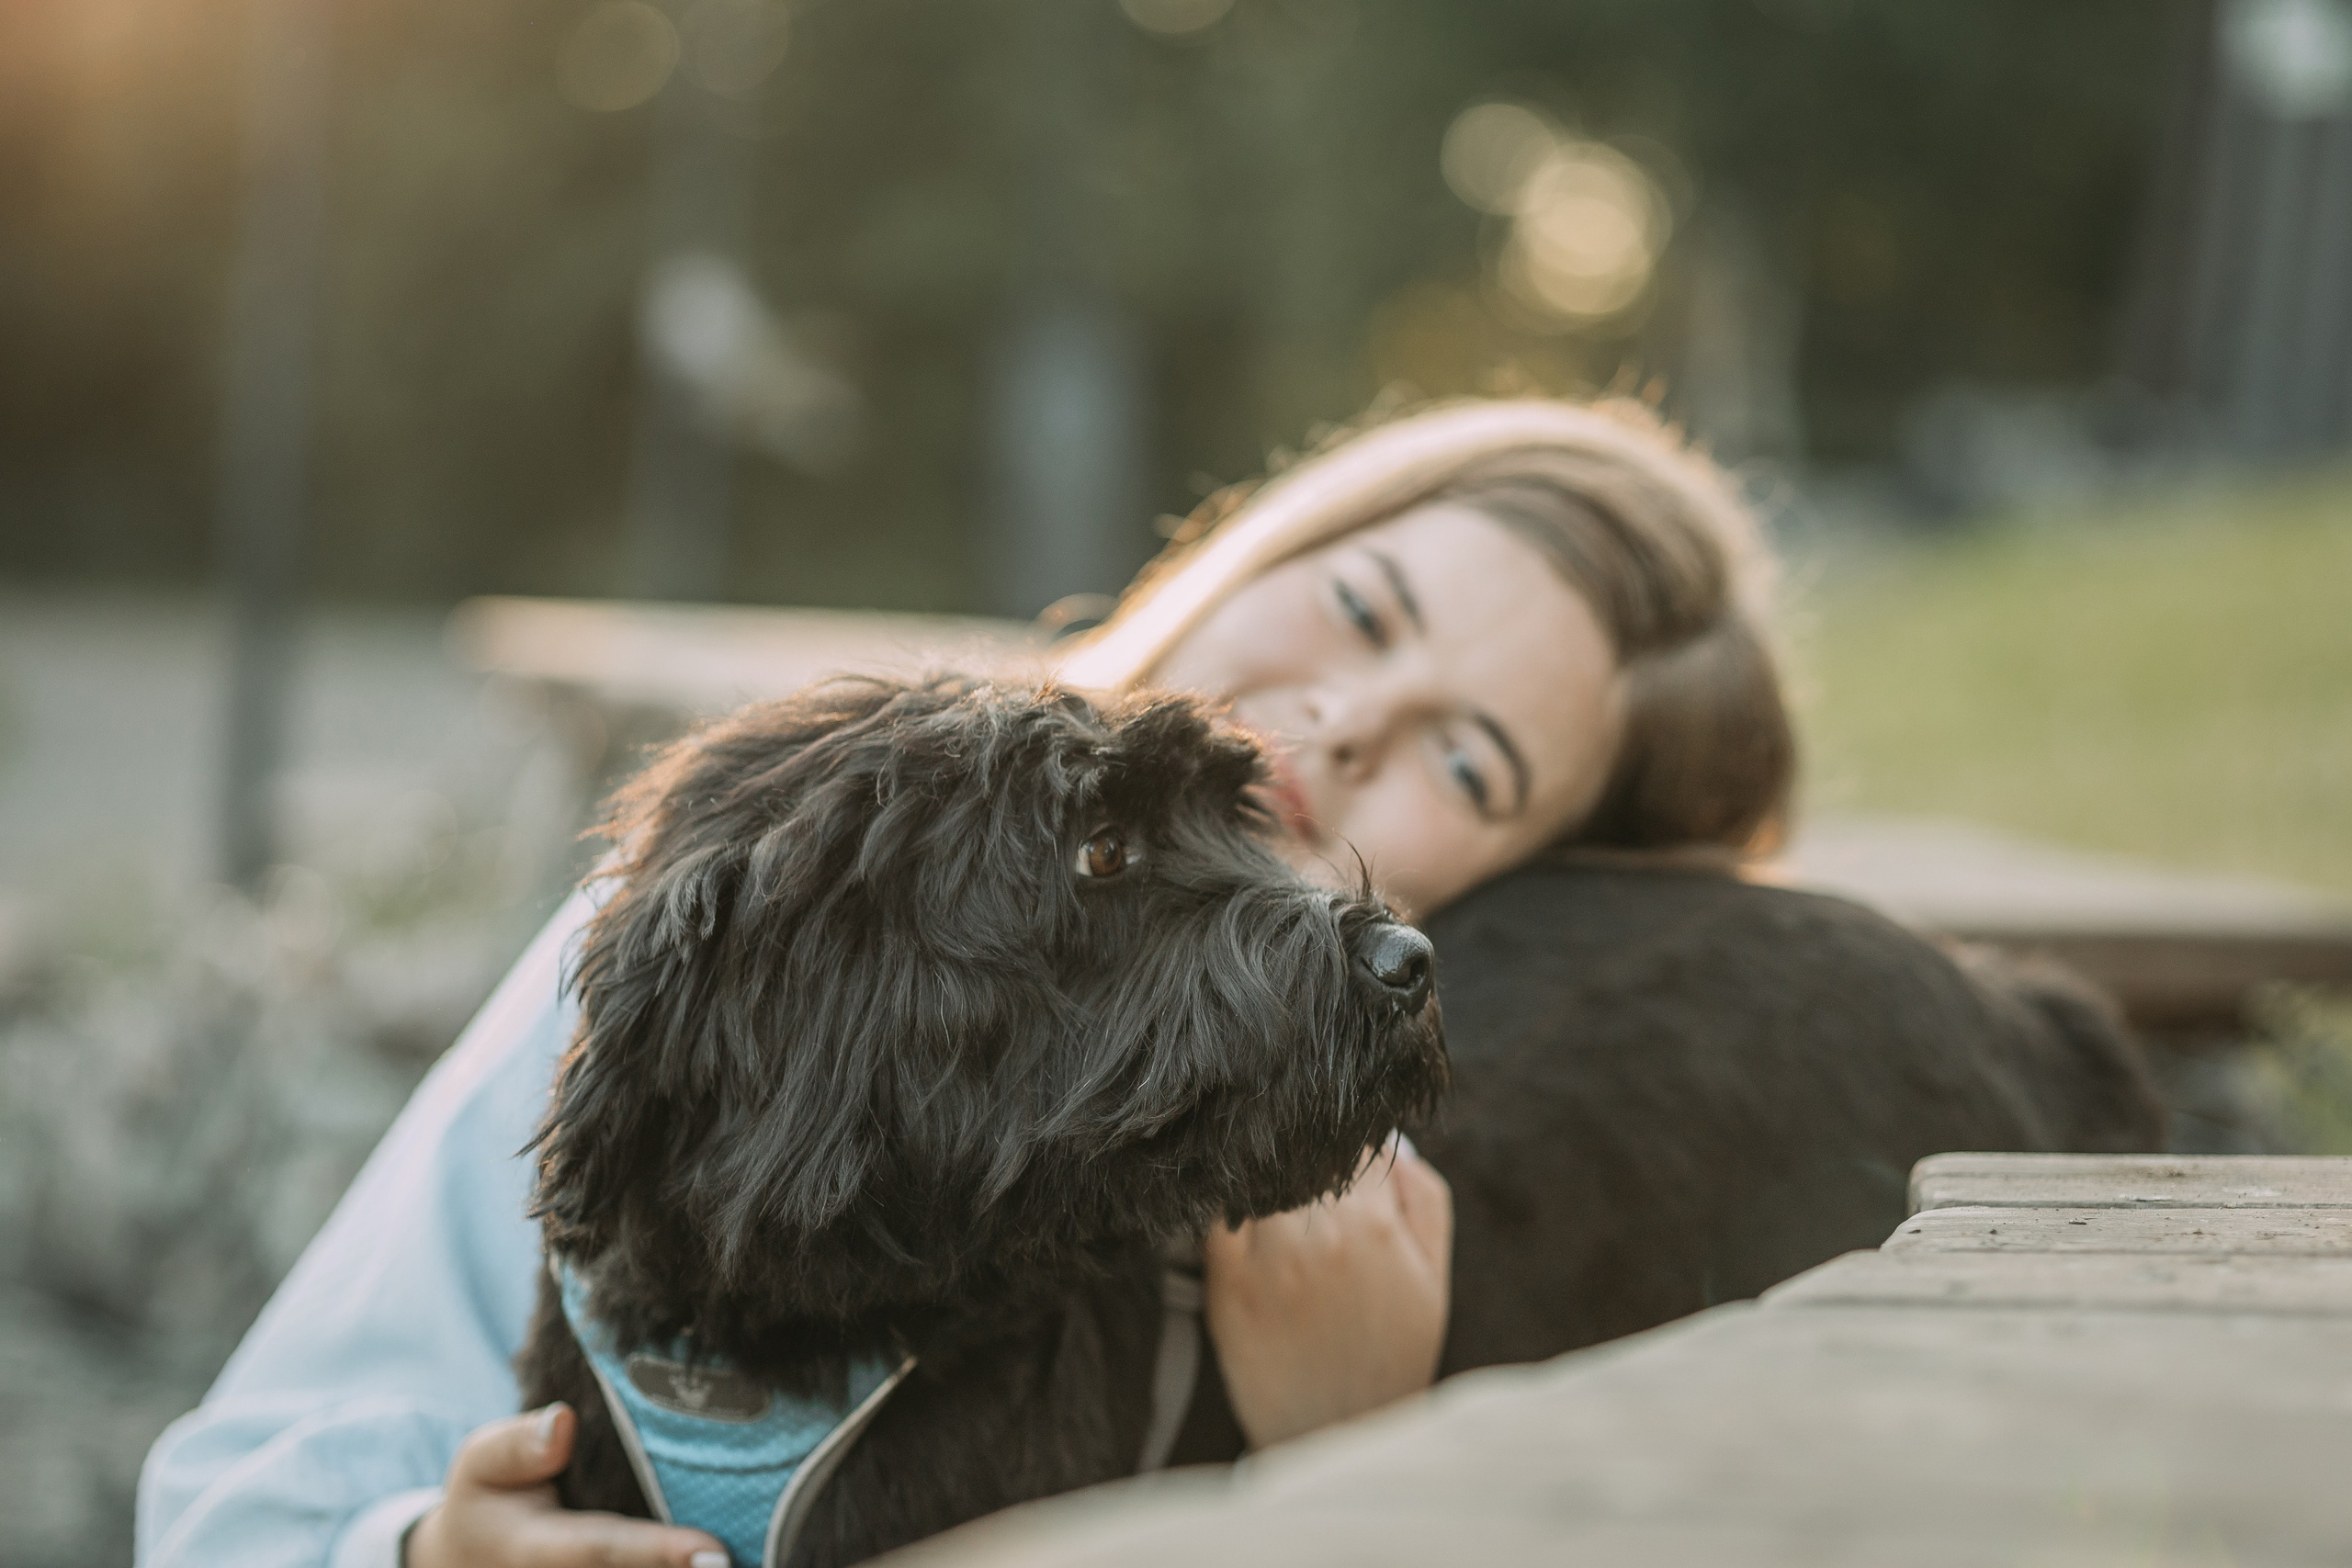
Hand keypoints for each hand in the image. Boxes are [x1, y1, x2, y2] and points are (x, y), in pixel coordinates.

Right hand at [404, 1403, 727, 1567]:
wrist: (472, 1564)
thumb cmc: (491, 1502)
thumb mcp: (481, 1465)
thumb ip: (516, 1447)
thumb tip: (563, 1422)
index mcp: (542, 1551)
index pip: (607, 1550)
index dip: (660, 1554)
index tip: (714, 1553)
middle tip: (749, 1557)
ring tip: (768, 1557)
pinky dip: (690, 1563)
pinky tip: (759, 1554)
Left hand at [1201, 1134, 1452, 1449]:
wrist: (1339, 1438)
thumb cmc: (1393, 1355)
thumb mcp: (1433, 1279)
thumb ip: (1424, 1201)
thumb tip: (1393, 1144)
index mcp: (1373, 1226)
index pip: (1352, 1143)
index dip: (1348, 1144)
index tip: (1341, 1153)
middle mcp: (1316, 1235)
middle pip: (1301, 1155)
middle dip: (1307, 1157)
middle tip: (1306, 1171)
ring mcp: (1265, 1259)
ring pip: (1259, 1179)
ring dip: (1267, 1180)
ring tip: (1278, 1201)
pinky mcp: (1225, 1285)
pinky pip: (1218, 1220)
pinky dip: (1230, 1212)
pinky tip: (1244, 1226)